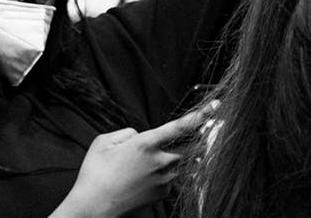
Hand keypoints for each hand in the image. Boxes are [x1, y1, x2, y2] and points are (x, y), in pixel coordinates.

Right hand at [57, 106, 214, 217]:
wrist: (96, 205)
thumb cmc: (96, 172)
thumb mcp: (103, 142)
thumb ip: (126, 133)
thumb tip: (138, 136)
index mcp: (145, 144)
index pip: (180, 127)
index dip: (200, 115)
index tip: (215, 106)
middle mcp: (160, 162)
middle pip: (192, 147)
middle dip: (200, 137)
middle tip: (203, 130)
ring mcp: (164, 179)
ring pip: (181, 163)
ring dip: (177, 156)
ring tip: (152, 158)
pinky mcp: (163, 193)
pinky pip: (170, 177)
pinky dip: (163, 173)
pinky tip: (143, 176)